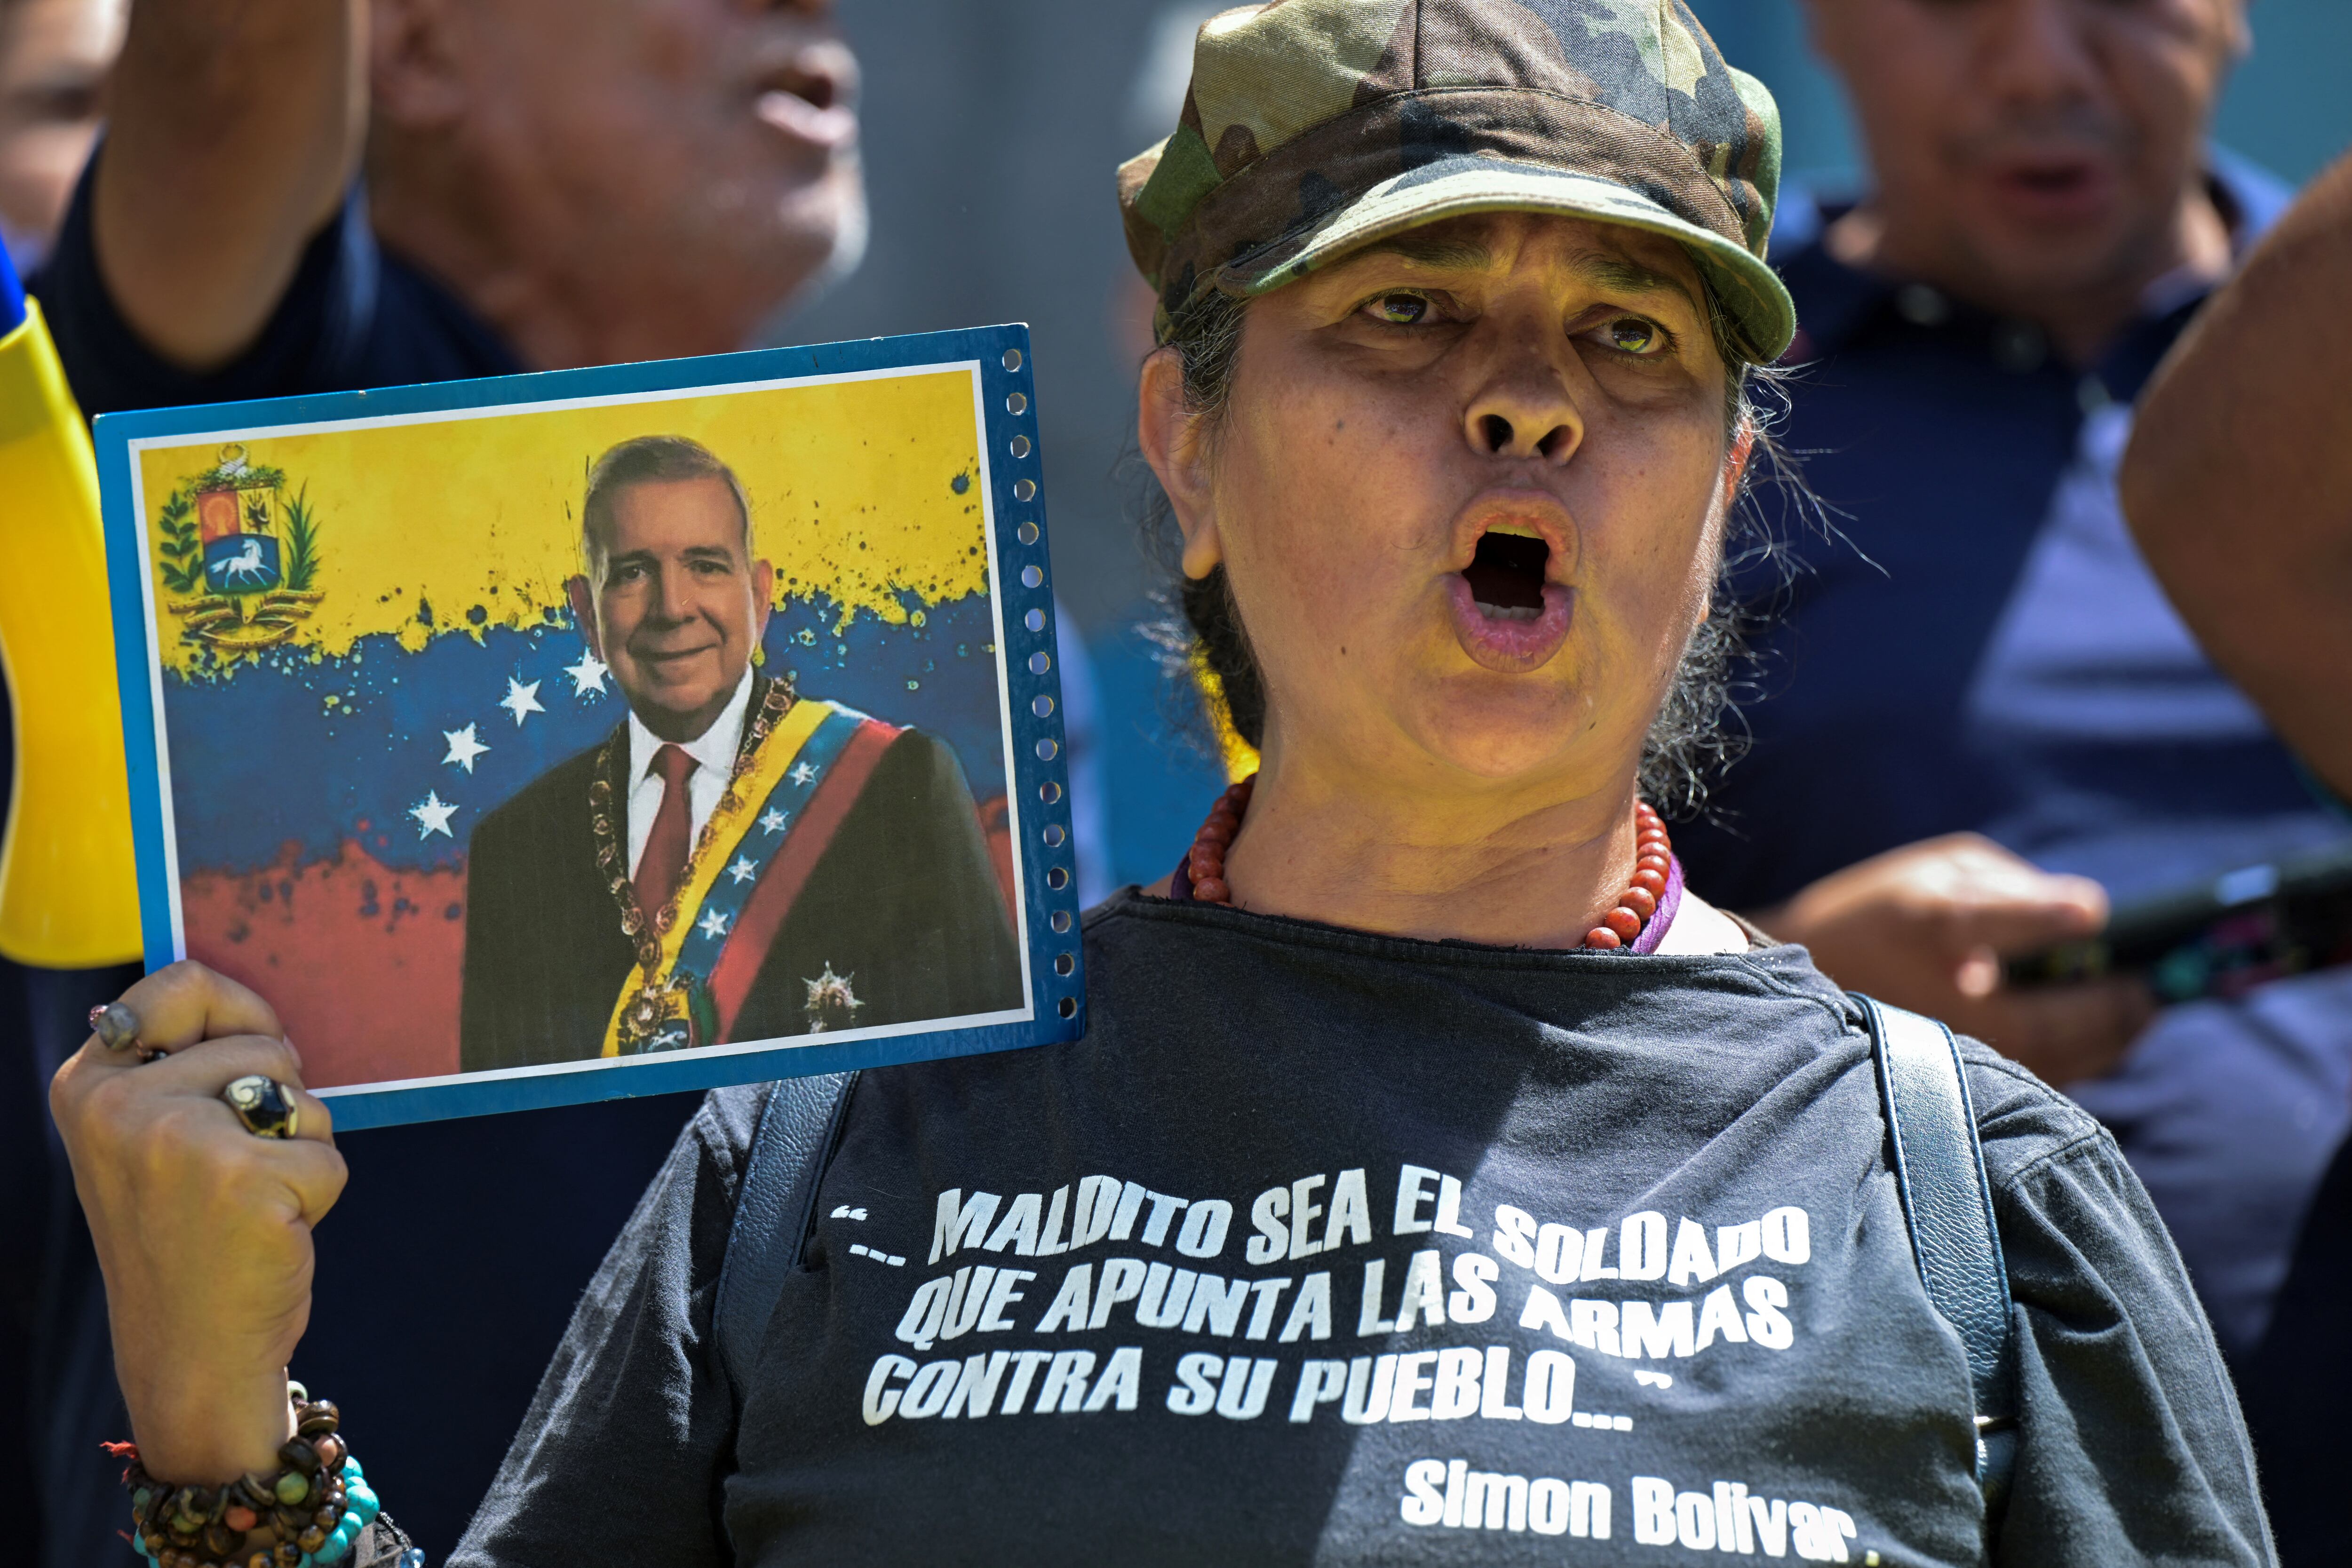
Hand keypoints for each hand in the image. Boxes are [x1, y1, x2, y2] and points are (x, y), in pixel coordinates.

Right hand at [50, 961, 343, 1482]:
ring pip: (301, 1099)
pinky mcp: (242, 1182)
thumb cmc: (190, 1235)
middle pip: (264, 1044)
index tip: (239, 1070)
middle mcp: (120, 1107)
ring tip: (248, 1205)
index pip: (184, 982)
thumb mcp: (150, 1139)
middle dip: (278, 1104)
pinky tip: (270, 1233)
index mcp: (89, 1085)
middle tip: (234, 1173)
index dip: (239, 1015)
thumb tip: (221, 992)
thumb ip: (180, 1066)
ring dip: (298, 1149)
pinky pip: (327, 1156)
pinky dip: (319, 1194)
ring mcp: (178, 1143)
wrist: (191, 1352)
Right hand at [1753, 834, 2155, 1086]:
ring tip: (2119, 1000)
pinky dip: (2069, 1047)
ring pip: (2075, 1064)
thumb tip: (2093, 913)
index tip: (2160, 960)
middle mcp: (1999, 1057)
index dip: (2139, 984)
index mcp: (2001, 1014)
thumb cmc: (1866, 921)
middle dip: (2129, 1011)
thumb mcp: (1942, 886)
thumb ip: (2022, 898)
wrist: (1790, 980)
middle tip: (2149, 984)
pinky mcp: (1965, 1077)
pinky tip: (2067, 1018)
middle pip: (2097, 1044)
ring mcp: (1982, 1073)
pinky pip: (2041, 1072)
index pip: (2104, 1009)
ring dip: (2105, 1033)